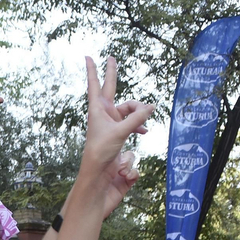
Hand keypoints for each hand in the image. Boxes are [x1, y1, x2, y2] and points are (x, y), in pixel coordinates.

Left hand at [79, 56, 153, 184]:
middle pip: (118, 96)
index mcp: (98, 112)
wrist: (98, 183)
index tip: (88, 56)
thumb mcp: (119, 132)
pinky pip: (134, 133)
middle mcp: (105, 119)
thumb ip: (136, 118)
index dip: (94, 71)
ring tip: (144, 129)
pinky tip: (140, 139)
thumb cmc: (101, 156)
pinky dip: (138, 135)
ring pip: (132, 117)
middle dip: (114, 78)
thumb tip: (151, 106)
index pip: (97, 85)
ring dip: (139, 121)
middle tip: (111, 58)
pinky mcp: (120, 143)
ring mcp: (113, 130)